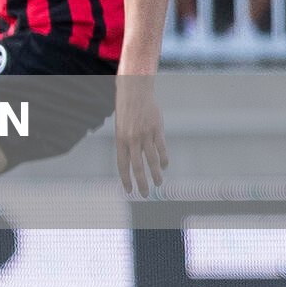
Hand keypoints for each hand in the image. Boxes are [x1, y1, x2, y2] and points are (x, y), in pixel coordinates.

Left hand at [113, 76, 167, 196]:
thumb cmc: (126, 110)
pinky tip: (165, 166)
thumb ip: (126, 143)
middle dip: (141, 182)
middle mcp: (132, 139)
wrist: (135, 92)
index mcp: (120, 139)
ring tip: (158, 184)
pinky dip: (164, 159)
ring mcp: (146, 135)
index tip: (129, 190)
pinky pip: (162, 148)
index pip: (122, 164)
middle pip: (138, 166)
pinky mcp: (157, 130)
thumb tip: (132, 160)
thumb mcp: (120, 127)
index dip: (125, 179)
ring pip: (152, 160)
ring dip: (156, 174)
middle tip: (145, 194)